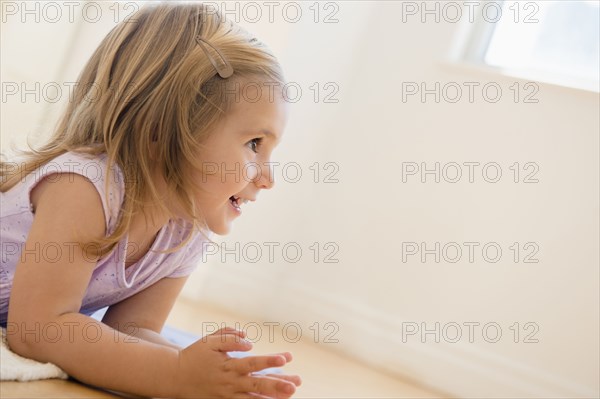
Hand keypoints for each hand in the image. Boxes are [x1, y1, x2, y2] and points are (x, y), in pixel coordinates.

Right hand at [175, 327, 300, 398]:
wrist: (174, 376)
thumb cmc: (195, 355)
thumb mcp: (210, 341)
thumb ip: (230, 337)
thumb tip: (249, 341)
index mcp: (228, 365)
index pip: (252, 363)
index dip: (268, 361)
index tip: (285, 358)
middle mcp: (230, 382)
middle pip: (257, 385)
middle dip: (277, 384)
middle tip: (295, 384)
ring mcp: (228, 395)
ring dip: (272, 397)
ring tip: (290, 393)